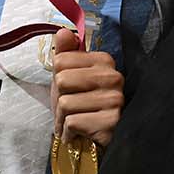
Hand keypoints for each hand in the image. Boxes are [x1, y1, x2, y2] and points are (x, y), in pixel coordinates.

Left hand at [50, 25, 123, 145]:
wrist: (96, 141)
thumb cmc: (82, 106)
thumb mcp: (70, 77)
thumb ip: (65, 54)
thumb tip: (62, 32)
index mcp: (104, 60)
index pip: (61, 61)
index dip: (58, 79)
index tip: (69, 90)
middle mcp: (114, 77)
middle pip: (62, 80)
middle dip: (59, 99)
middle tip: (70, 109)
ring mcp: (115, 100)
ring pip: (65, 104)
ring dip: (62, 119)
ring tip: (74, 122)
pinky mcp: (111, 122)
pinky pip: (72, 123)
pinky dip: (69, 133)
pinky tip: (79, 134)